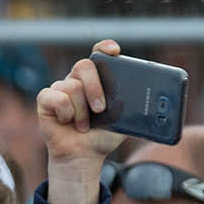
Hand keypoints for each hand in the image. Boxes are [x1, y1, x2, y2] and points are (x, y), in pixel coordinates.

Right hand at [38, 39, 125, 203]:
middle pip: (84, 66)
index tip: (114, 52)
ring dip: (81, 111)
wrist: (85, 155)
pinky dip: (66, 112)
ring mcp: (60, 89)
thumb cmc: (103, 136)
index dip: (104, 48)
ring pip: (72, 86)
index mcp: (98, 79)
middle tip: (101, 109)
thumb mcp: (125, 121)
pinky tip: (67, 122)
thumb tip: (157, 102)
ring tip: (84, 125)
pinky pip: (56, 97)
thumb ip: (137, 107)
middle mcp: (78, 80)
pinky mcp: (46, 101)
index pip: (99, 53)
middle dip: (95, 87)